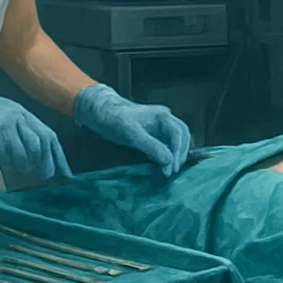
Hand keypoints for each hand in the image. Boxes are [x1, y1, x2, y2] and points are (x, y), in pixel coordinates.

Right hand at [0, 80, 71, 179]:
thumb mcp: (4, 118)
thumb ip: (18, 134)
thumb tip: (32, 157)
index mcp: (24, 114)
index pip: (49, 136)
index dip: (58, 156)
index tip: (65, 172)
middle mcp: (19, 118)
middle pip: (43, 142)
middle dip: (48, 162)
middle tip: (48, 177)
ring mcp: (6, 126)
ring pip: (30, 147)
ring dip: (33, 164)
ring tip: (31, 173)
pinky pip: (9, 152)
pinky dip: (14, 162)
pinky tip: (14, 168)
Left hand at [73, 84, 191, 175]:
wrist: (100, 112)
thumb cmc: (114, 119)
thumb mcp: (131, 134)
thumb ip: (151, 146)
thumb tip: (168, 161)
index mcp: (162, 116)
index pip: (178, 134)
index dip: (177, 152)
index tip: (171, 168)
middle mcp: (164, 119)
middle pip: (182, 136)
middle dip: (180, 153)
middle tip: (173, 170)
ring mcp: (159, 126)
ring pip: (176, 140)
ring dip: (176, 154)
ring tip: (170, 169)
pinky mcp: (152, 133)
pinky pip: (166, 143)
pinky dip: (168, 154)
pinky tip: (163, 164)